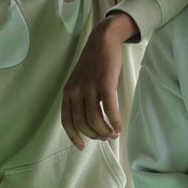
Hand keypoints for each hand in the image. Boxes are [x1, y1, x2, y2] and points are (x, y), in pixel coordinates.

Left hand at [62, 12, 138, 149]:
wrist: (102, 40)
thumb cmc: (93, 62)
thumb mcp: (79, 80)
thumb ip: (80, 98)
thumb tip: (90, 120)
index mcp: (68, 92)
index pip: (67, 121)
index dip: (74, 137)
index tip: (82, 147)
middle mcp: (76, 91)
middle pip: (83, 123)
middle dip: (94, 135)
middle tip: (105, 137)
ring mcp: (90, 87)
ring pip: (95, 119)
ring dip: (105, 131)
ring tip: (113, 133)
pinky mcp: (105, 83)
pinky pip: (109, 109)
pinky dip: (115, 121)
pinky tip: (119, 126)